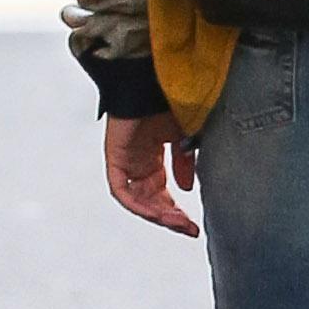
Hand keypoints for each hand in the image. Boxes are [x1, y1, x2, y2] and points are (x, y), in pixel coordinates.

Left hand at [105, 111, 199, 236]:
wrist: (153, 80)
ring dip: (157, 214)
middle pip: (150, 200)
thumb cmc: (170, 101)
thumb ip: (186, 162)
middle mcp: (138, 162)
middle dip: (169, 217)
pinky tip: (156, 212)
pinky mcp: (116, 158)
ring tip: (177, 222)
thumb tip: (187, 187)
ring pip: (137, 200)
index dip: (176, 211)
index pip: (162, 192)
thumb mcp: (186, 136)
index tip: (193, 225)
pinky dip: (137, 204)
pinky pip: (122, 190)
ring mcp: (126, 161)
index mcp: (153, 156)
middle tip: (188, 228)